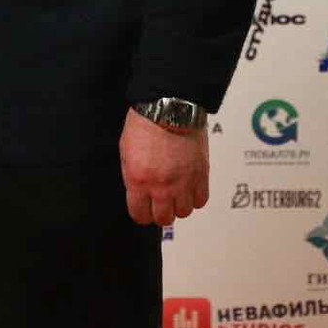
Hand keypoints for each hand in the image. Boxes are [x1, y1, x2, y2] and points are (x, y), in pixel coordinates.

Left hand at [119, 109, 208, 226]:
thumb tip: (140, 193)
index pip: (140, 215)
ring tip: (177, 194)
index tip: (144, 209)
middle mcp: (162, 187)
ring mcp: (184, 183)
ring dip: (179, 206)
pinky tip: (190, 189)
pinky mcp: (201, 174)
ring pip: (184, 212)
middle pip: (164, 219)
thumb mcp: (126, 153)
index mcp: (139, 182)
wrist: (170, 108)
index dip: (141, 214)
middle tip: (161, 203)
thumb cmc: (144, 125)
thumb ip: (133, 178)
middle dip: (160, 213)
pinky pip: (201, 200)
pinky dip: (195, 198)